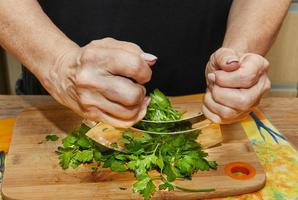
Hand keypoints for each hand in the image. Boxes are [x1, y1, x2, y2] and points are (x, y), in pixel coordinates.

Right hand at [38, 38, 156, 126]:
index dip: (145, 71)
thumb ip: (133, 51)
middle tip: (135, 85)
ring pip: (129, 112)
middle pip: (133, 95)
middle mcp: (91, 80)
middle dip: (141, 91)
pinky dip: (133, 116)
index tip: (141, 72)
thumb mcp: (109, 46)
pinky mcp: (91, 114)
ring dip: (138, 104)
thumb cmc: (90, 59)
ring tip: (132, 95)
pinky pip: (122, 123)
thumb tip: (151, 61)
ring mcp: (90, 100)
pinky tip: (133, 107)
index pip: (135, 66)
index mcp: (97, 57)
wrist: (62, 73)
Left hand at [203, 48, 270, 123]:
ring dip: (212, 102)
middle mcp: (260, 88)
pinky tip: (211, 99)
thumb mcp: (221, 54)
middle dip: (219, 93)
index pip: (246, 77)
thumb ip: (225, 56)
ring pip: (229, 113)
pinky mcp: (238, 115)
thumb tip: (231, 64)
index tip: (215, 74)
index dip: (224, 78)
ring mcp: (251, 104)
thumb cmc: (225, 63)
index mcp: (259, 67)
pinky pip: (220, 120)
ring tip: (211, 91)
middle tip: (213, 84)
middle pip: (242, 101)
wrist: (224, 71)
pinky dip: (208, 110)